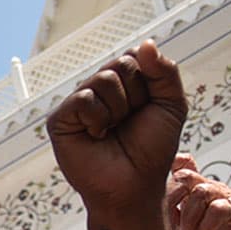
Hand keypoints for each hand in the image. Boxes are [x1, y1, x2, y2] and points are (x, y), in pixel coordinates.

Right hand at [47, 40, 188, 223]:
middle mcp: (96, 89)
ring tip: (112, 131)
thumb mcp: (171, 105)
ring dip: (118, 110)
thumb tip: (145, 43)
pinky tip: (96, 136)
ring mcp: (77, 104)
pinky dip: (98, 120)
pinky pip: (83, 100)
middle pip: (121, 64)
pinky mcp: (59, 120)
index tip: (147, 108)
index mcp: (121, 83)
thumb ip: (164, 72)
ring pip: (103, 80)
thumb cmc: (152, 149)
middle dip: (136, 96)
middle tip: (129, 122)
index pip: (135, 56)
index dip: (149, 82)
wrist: (134, 185)